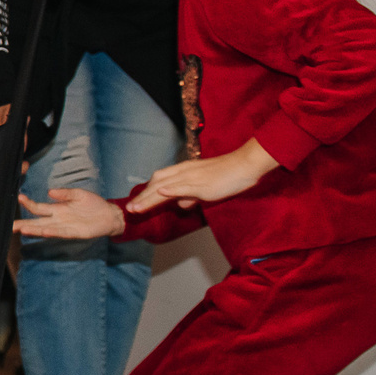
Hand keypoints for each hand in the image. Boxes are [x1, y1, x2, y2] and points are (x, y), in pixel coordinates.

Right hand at [15, 188, 126, 240]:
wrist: (109, 214)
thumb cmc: (93, 204)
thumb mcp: (78, 194)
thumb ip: (64, 193)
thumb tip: (49, 191)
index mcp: (57, 209)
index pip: (38, 208)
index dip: (28, 203)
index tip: (18, 197)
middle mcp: (58, 219)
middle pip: (37, 222)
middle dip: (23, 224)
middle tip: (9, 226)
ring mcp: (65, 226)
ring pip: (45, 229)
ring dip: (34, 230)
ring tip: (21, 229)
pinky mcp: (75, 233)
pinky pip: (60, 232)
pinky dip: (51, 232)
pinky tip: (42, 231)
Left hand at [128, 138, 278, 211]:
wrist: (245, 165)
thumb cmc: (228, 175)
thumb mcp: (206, 188)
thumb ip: (192, 194)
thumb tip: (181, 204)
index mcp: (185, 171)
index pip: (160, 180)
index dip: (146, 192)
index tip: (135, 202)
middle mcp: (185, 171)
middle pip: (157, 183)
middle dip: (142, 197)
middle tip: (129, 209)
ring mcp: (193, 177)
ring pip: (166, 186)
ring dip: (149, 197)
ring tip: (136, 208)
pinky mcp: (203, 183)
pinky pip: (184, 186)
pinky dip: (171, 190)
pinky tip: (160, 194)